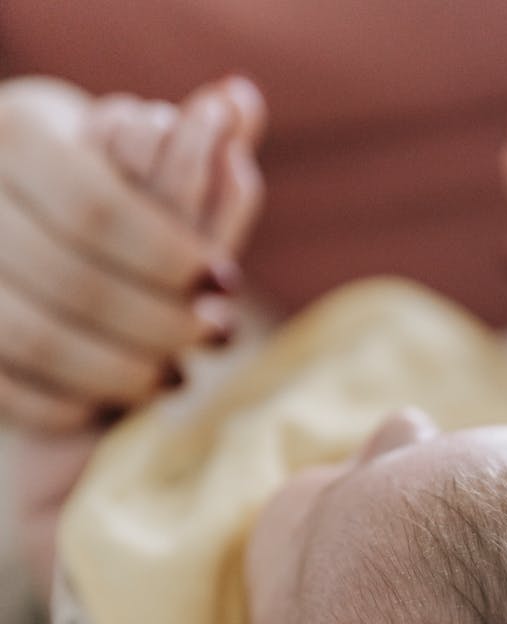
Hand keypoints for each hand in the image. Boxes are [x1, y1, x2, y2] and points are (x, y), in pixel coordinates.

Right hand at [0, 78, 242, 431]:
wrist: (19, 215)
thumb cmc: (93, 178)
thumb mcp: (135, 144)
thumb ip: (191, 144)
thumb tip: (246, 101)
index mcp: (15, 136)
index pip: (94, 209)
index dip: (167, 254)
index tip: (228, 280)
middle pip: (71, 281)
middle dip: (158, 320)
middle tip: (218, 333)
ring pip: (34, 338)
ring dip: (121, 370)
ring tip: (177, 375)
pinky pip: (6, 386)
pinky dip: (70, 403)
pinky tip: (120, 403)